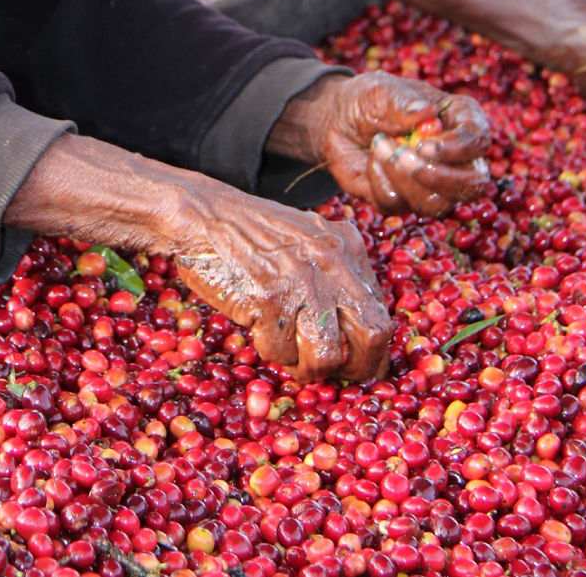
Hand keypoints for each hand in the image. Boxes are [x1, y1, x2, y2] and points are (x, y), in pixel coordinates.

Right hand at [173, 186, 391, 380]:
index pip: (381, 315)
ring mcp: (301, 281)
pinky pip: (280, 350)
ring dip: (307, 369)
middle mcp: (332, 263)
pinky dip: (270, 350)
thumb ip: (334, 275)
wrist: (204, 213)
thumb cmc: (252, 233)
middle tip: (333, 373)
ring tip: (290, 357)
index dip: (373, 352)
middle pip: (371, 336)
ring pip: (326, 356)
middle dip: (355, 368)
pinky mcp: (268, 297)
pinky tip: (259, 329)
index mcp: (347, 248)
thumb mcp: (307, 241)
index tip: (359, 367)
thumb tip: (354, 336)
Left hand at [273, 73, 490, 216]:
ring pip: (437, 203)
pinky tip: (371, 160)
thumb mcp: (380, 91)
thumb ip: (402, 101)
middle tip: (403, 156)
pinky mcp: (404, 200)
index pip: (479, 141)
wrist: (339, 121)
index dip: (458, 148)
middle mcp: (454, 157)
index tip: (426, 146)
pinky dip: (378, 181)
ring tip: (379, 146)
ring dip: (403, 179)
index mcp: (459, 121)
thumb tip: (425, 114)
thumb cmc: (368, 100)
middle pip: (472, 184)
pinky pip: (397, 203)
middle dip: (438, 176)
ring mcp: (431, 183)